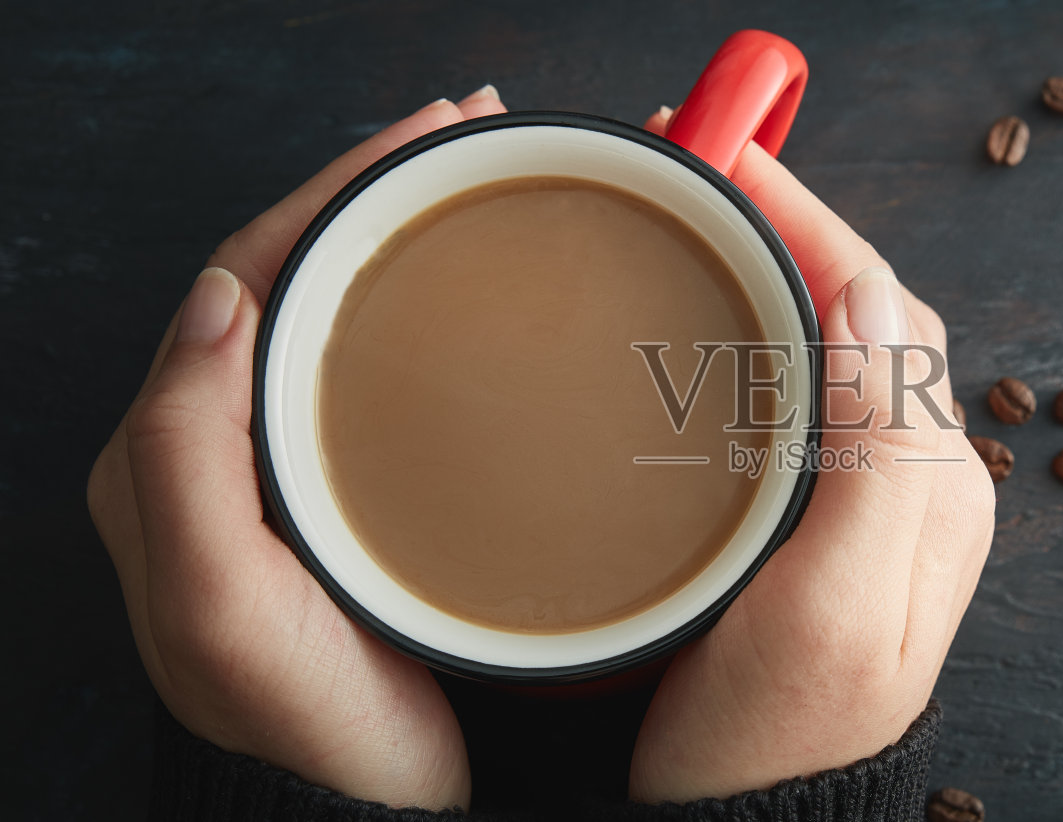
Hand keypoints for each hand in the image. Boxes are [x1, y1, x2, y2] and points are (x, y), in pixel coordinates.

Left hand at [87, 87, 508, 809]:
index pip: (247, 277)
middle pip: (294, 278)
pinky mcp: (352, 496)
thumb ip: (186, 454)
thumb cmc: (307, 725)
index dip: (332, 190)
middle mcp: (220, 449)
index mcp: (171, 456)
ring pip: (338, 316)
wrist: (368, 813)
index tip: (426, 137)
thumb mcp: (222, 604)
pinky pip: (375, 372)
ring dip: (400, 238)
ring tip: (477, 187)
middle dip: (373, 190)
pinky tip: (475, 298)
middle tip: (468, 135)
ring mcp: (289, 471)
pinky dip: (422, 309)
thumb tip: (219, 296)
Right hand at [629, 109, 995, 802]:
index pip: (878, 303)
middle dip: (784, 226)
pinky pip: (796, 397)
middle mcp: (911, 484)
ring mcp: (861, 505)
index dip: (802, 214)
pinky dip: (751, 338)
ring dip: (768, 273)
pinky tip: (700, 332)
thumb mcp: (835, 609)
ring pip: (826, 347)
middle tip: (693, 171)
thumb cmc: (776, 741)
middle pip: (857, 311)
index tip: (720, 153)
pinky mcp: (810, 526)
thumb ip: (875, 453)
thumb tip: (869, 292)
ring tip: (691, 224)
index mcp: (929, 485)